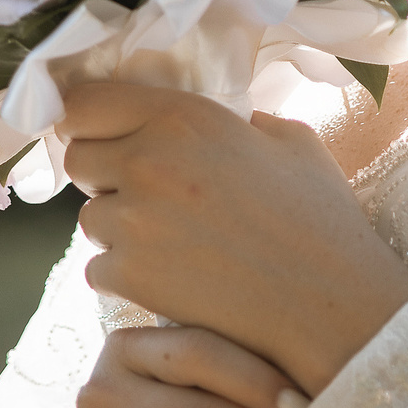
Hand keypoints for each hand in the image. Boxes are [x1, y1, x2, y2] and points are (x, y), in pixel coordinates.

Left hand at [60, 82, 407, 396]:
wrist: (330, 306)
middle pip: (77, 158)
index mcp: (182, 117)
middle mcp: (147, 161)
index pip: (84, 102)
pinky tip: (171, 279)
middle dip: (104, 175)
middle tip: (146, 194)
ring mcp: (133, 221)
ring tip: (172, 243)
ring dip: (117, 229)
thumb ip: (243, 121)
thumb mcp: (292, 142)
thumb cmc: (320, 221)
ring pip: (89, 217)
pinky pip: (98, 269)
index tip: (103, 135)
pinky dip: (124, 277)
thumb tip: (227, 124)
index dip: (89, 119)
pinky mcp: (129, 276)